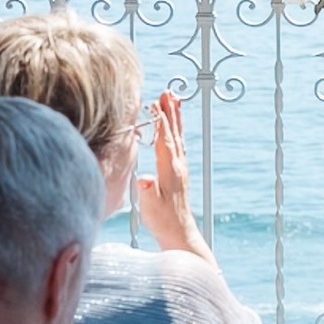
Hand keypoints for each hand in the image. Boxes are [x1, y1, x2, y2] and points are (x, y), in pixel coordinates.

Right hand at [134, 87, 208, 259]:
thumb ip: (147, 190)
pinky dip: (175, 131)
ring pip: (178, 137)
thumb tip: (143, 179)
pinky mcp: (179, 172)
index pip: (165, 140)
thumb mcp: (150, 206)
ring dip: (175, 117)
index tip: (156, 103)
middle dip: (171, 111)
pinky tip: (173, 127)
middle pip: (174, 133)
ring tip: (174, 100)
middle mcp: (178, 165)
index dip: (160, 121)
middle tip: (169, 92)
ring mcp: (180, 168)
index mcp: (170, 170)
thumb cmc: (163, 220)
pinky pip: (178, 145)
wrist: (179, 232)